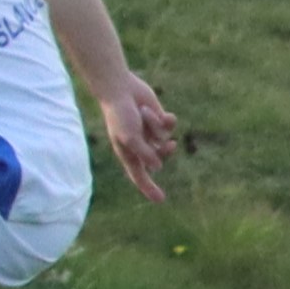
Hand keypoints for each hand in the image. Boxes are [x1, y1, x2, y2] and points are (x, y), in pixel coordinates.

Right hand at [99, 72, 184, 201]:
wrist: (120, 88)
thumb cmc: (120, 114)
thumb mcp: (130, 137)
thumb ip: (145, 153)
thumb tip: (158, 167)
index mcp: (128, 152)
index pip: (139, 175)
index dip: (149, 188)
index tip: (160, 200)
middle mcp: (140, 144)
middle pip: (160, 157)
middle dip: (165, 151)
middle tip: (170, 145)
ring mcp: (149, 132)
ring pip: (164, 138)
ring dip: (155, 125)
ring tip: (143, 112)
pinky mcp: (158, 118)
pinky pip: (169, 125)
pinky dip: (165, 118)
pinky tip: (154, 110)